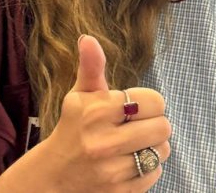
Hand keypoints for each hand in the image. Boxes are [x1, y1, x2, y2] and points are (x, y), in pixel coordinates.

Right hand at [0, 36, 170, 192]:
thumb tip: (88, 38)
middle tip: (137, 126)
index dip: (149, 103)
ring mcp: (111, 171)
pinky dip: (148, 168)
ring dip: (153, 147)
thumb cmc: (73, 129)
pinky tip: (128, 163)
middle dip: (154, 125)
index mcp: (97, 111)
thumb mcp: (79, 97)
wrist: (52, 178)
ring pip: (162, 151)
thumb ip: (91, 68)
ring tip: (134, 145)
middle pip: (163, 127)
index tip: (135, 108)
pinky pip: (155, 173)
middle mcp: (103, 142)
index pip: (155, 101)